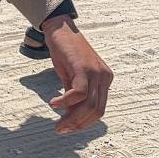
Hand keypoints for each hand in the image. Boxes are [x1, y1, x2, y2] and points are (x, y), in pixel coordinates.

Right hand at [41, 14, 112, 133]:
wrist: (59, 28)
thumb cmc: (64, 51)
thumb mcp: (70, 76)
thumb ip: (73, 94)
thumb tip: (70, 114)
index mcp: (104, 80)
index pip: (99, 109)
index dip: (84, 122)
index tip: (67, 128)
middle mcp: (105, 77)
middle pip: (96, 110)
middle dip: (78, 124)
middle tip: (61, 129)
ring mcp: (96, 73)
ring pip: (89, 104)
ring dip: (72, 117)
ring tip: (58, 122)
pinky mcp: (84, 68)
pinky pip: (79, 93)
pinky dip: (65, 101)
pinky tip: (54, 103)